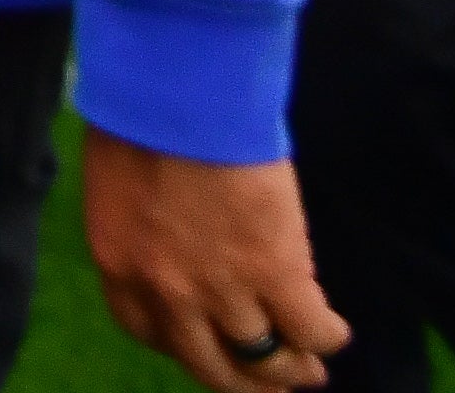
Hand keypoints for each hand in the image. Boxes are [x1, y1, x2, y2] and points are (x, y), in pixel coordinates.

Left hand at [78, 133, 345, 392]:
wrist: (179, 91)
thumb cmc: (144, 112)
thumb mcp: (121, 182)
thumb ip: (144, 226)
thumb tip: (174, 238)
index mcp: (120, 265)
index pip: (150, 334)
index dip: (186, 347)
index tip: (210, 349)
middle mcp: (166, 293)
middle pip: (209, 364)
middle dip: (244, 381)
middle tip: (272, 384)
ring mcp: (222, 290)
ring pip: (263, 358)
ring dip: (291, 369)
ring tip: (311, 369)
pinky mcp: (275, 273)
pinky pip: (308, 328)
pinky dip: (325, 336)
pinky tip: (335, 332)